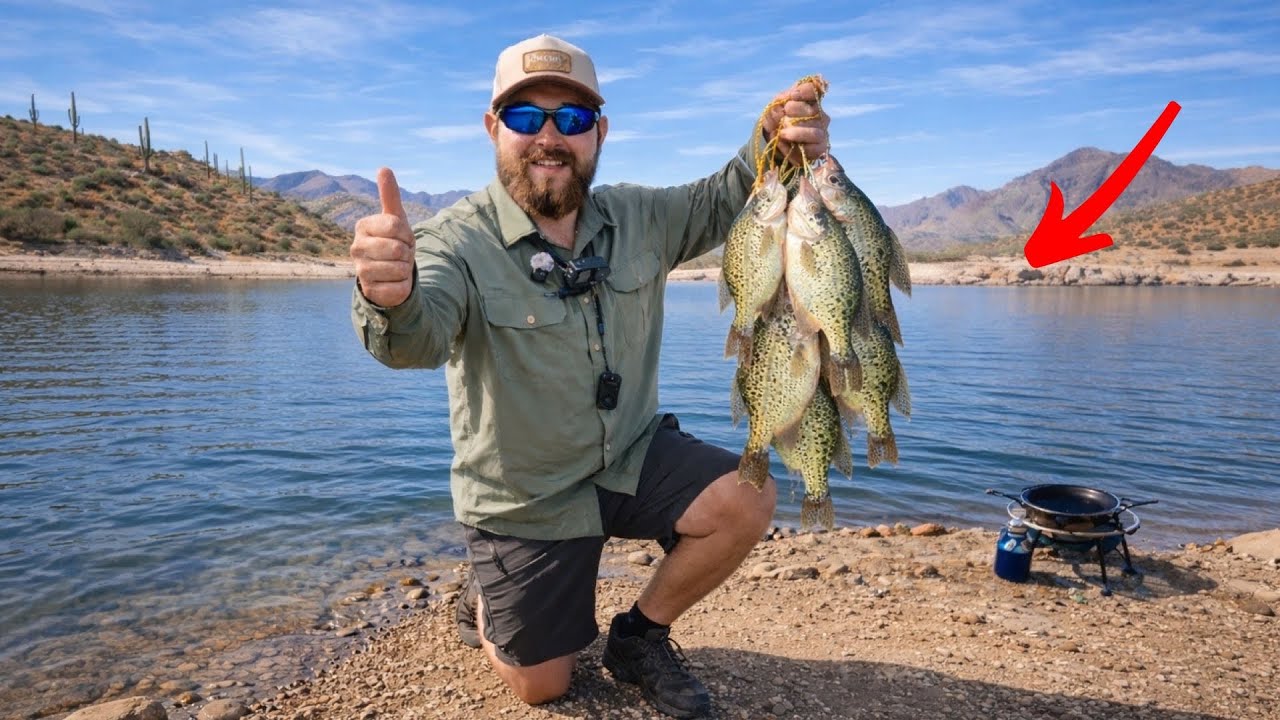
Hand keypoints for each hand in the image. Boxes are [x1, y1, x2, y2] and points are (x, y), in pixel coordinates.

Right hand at [351, 167, 414, 307]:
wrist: (389, 274)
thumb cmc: (392, 241)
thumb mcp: (394, 218)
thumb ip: (389, 195)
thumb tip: (384, 168)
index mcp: (363, 226)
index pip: (396, 225)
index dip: (406, 232)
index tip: (401, 236)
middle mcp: (356, 248)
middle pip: (398, 248)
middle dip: (407, 252)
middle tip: (400, 254)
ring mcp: (361, 271)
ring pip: (400, 268)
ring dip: (405, 269)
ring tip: (396, 267)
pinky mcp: (370, 291)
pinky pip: (399, 287)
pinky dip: (403, 286)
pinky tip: (393, 283)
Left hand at [762, 79, 830, 165]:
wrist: (775, 142)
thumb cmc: (777, 121)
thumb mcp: (772, 109)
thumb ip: (777, 104)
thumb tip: (782, 107)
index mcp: (809, 100)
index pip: (816, 88)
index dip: (806, 91)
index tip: (792, 95)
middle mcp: (819, 114)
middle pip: (813, 110)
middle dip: (795, 113)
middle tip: (783, 117)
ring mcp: (822, 132)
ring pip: (814, 132)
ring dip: (796, 133)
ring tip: (781, 133)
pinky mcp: (819, 149)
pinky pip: (811, 150)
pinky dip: (793, 148)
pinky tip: (781, 143)